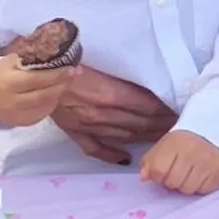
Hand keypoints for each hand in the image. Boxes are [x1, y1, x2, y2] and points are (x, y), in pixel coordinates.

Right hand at [0, 56, 78, 127]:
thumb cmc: (1, 74)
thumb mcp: (11, 61)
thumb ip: (31, 56)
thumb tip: (56, 47)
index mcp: (8, 83)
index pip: (35, 80)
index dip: (55, 75)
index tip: (71, 67)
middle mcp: (11, 101)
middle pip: (43, 94)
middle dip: (62, 83)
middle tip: (76, 72)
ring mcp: (16, 115)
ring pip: (45, 105)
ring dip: (59, 92)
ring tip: (67, 81)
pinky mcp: (21, 122)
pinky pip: (42, 113)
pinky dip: (52, 102)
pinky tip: (56, 92)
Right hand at [51, 65, 176, 165]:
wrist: (37, 71)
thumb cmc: (72, 59)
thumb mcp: (105, 62)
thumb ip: (126, 75)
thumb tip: (151, 81)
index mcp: (112, 94)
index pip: (149, 107)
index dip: (166, 111)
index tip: (181, 110)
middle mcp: (103, 113)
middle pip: (140, 123)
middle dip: (162, 126)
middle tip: (180, 126)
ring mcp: (88, 125)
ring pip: (123, 136)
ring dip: (145, 138)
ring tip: (163, 139)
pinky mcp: (74, 132)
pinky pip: (95, 148)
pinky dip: (112, 155)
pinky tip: (125, 159)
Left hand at [140, 130, 218, 194]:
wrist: (214, 131)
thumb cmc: (183, 143)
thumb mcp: (163, 146)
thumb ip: (149, 162)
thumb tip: (144, 177)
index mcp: (175, 144)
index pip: (158, 171)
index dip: (158, 175)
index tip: (164, 169)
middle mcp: (192, 152)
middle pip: (173, 183)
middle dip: (173, 180)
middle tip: (178, 171)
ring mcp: (208, 162)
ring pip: (188, 189)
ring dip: (187, 185)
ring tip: (190, 173)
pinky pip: (204, 190)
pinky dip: (201, 186)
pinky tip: (202, 175)